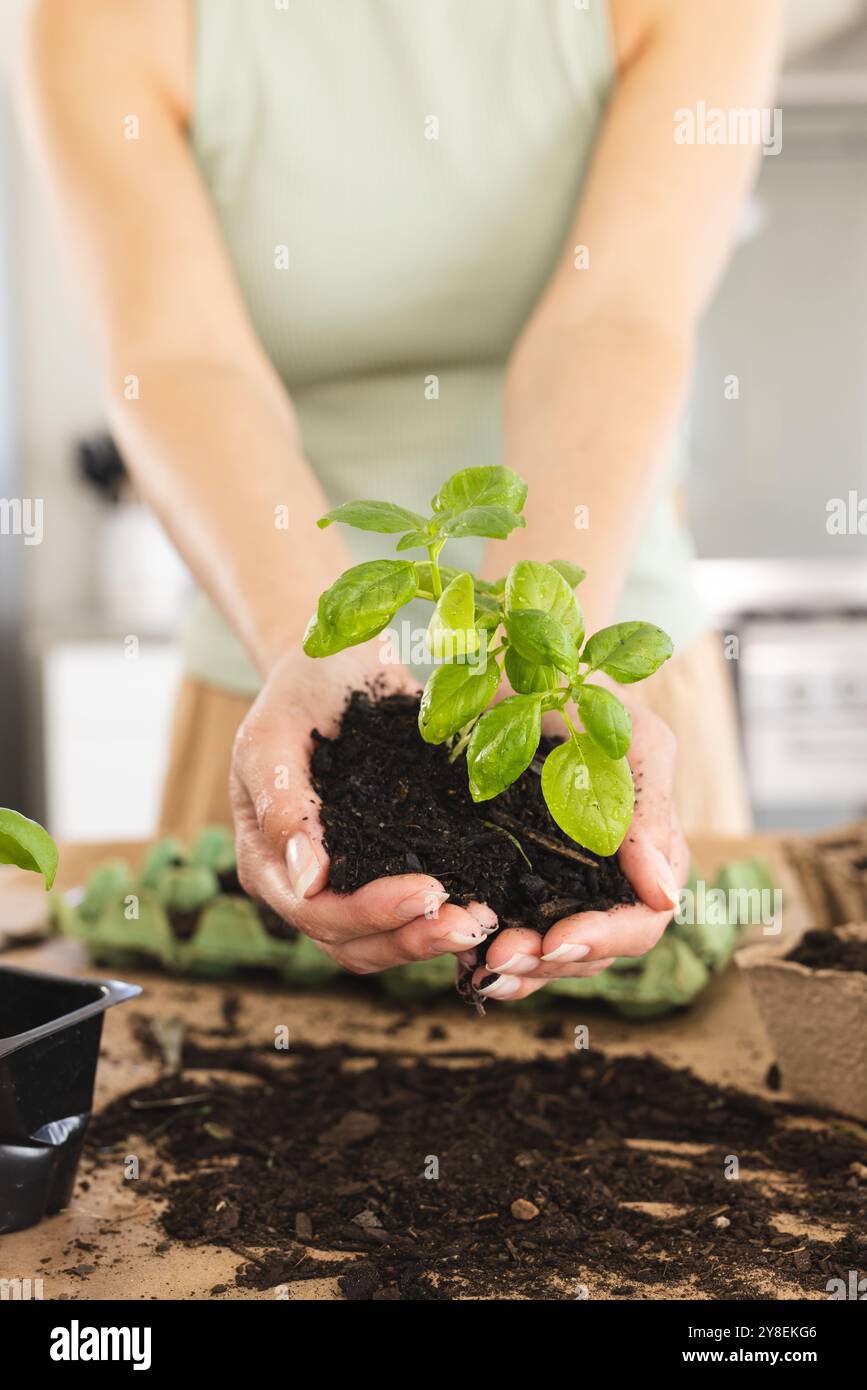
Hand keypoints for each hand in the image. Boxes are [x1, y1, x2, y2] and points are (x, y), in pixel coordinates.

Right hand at [230, 645, 497, 973]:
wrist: (337, 667)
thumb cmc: (297, 692)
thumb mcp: (274, 734)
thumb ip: (282, 804)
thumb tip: (306, 879)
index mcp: (266, 860)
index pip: (315, 911)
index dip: (371, 912)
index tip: (429, 891)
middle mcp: (305, 885)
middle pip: (351, 943)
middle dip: (412, 938)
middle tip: (472, 923)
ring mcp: (347, 882)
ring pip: (383, 942)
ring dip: (432, 940)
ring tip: (484, 923)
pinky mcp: (387, 869)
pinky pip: (411, 914)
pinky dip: (444, 917)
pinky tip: (488, 906)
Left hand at [469, 703, 687, 1000]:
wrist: (527, 668)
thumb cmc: (592, 699)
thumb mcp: (632, 744)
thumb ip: (649, 815)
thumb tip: (663, 896)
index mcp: (651, 853)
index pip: (643, 921)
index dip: (604, 940)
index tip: (557, 941)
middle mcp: (612, 880)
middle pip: (596, 951)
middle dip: (551, 963)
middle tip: (500, 959)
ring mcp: (566, 884)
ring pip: (556, 955)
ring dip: (522, 970)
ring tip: (481, 969)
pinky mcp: (521, 882)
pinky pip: (517, 934)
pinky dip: (496, 957)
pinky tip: (467, 967)